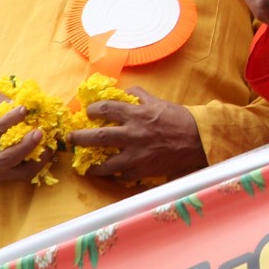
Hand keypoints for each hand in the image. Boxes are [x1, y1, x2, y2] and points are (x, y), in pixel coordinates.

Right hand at [0, 95, 48, 185]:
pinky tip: (48, 151)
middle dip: (24, 144)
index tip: (24, 108)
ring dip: (35, 155)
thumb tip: (14, 100)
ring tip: (46, 141)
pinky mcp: (8, 178)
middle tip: (39, 131)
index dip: (9, 120)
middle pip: (6, 156)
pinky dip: (39, 164)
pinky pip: (26, 174)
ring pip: (17, 168)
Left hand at [67, 87, 206, 182]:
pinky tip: (113, 173)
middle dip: (79, 138)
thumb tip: (124, 92)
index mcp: (135, 114)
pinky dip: (117, 174)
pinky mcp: (141, 170)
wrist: (197, 139)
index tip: (88, 112)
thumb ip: (139, 96)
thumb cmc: (178, 118)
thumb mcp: (158, 102)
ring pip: (105, 164)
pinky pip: (122, 175)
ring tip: (86, 166)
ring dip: (92, 165)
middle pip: (97, 137)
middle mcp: (132, 134)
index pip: (106, 109)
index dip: (93, 110)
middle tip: (70, 138)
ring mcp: (135, 155)